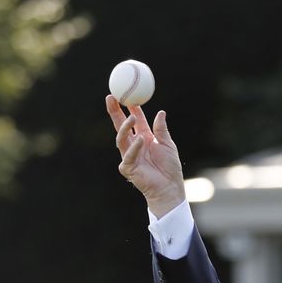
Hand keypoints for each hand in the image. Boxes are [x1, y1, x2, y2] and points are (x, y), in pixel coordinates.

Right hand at [105, 95, 185, 216]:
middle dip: (115, 112)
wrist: (170, 187)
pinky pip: (128, 156)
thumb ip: (161, 130)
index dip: (131, 108)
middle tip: (111, 98)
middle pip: (121, 126)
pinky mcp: (128, 168)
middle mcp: (134, 145)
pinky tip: (140, 140)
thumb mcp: (168, 144)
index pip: (135, 121)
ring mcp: (129, 156)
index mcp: (144, 138)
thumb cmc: (170, 167)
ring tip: (132, 118)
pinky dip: (134, 148)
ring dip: (125, 127)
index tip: (129, 95)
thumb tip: (160, 112)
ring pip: (121, 138)